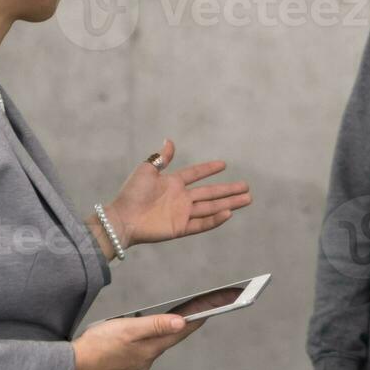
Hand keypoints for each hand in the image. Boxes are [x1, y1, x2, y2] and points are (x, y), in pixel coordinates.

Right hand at [70, 311, 204, 369]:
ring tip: (175, 317)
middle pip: (171, 338)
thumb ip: (155, 325)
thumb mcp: (128, 329)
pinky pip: (142, 350)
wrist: (72, 367)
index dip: (198, 318)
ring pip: (155, 345)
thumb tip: (181, 322)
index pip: (181, 331)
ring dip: (166, 332)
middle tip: (199, 309)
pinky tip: (143, 334)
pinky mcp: (123, 366)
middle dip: (185, 323)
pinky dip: (149, 340)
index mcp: (151, 349)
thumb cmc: (98, 345)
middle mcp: (146, 360)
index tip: (215, 306)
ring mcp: (135, 365)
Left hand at [99, 139, 252, 250]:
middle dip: (229, 190)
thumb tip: (169, 141)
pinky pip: (201, 224)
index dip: (209, 169)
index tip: (224, 164)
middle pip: (210, 193)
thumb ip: (161, 158)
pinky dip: (215, 219)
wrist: (122, 217)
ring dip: (229, 204)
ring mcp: (182, 214)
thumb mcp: (146, 170)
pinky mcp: (180, 228)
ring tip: (247, 199)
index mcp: (173, 183)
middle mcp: (181, 198)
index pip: (196, 174)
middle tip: (247, 187)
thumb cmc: (131, 193)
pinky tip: (228, 213)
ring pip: (211, 208)